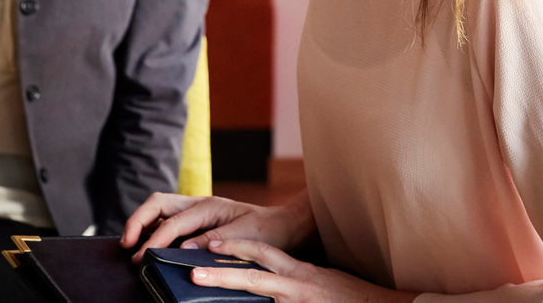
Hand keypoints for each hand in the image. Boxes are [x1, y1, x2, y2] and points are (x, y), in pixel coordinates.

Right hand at [121, 191, 314, 262]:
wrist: (282, 226)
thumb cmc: (265, 231)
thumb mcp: (243, 237)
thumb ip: (213, 241)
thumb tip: (183, 248)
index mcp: (209, 206)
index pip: (173, 222)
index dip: (154, 239)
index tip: (141, 256)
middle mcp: (199, 204)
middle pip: (157, 202)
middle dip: (137, 220)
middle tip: (126, 244)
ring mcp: (196, 211)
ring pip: (159, 209)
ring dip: (142, 223)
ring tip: (130, 245)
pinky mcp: (196, 221)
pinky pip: (168, 221)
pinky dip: (153, 229)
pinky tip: (148, 245)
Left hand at [192, 239, 416, 302]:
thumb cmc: (349, 298)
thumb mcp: (319, 282)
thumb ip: (293, 279)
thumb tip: (265, 282)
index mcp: (299, 273)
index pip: (263, 254)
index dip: (237, 247)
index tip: (212, 244)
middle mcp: (296, 285)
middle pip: (253, 274)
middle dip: (222, 272)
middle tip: (193, 272)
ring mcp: (298, 300)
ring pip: (259, 293)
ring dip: (230, 291)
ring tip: (202, 285)